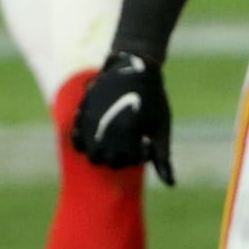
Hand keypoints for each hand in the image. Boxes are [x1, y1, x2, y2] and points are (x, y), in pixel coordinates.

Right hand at [71, 51, 173, 184]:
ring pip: (91, 154)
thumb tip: (171, 184)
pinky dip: (86, 142)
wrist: (135, 64)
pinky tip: (101, 133)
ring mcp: (91, 122)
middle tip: (132, 139)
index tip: (147, 139)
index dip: (140, 154)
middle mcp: (106, 129)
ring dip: (104, 151)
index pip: (129, 162)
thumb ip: (162, 157)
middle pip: (109, 161)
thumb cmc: (153, 97)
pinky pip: (77, 140)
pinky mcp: (82, 114)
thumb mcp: (162, 125)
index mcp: (127, 131)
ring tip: (118, 136)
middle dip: (122, 155)